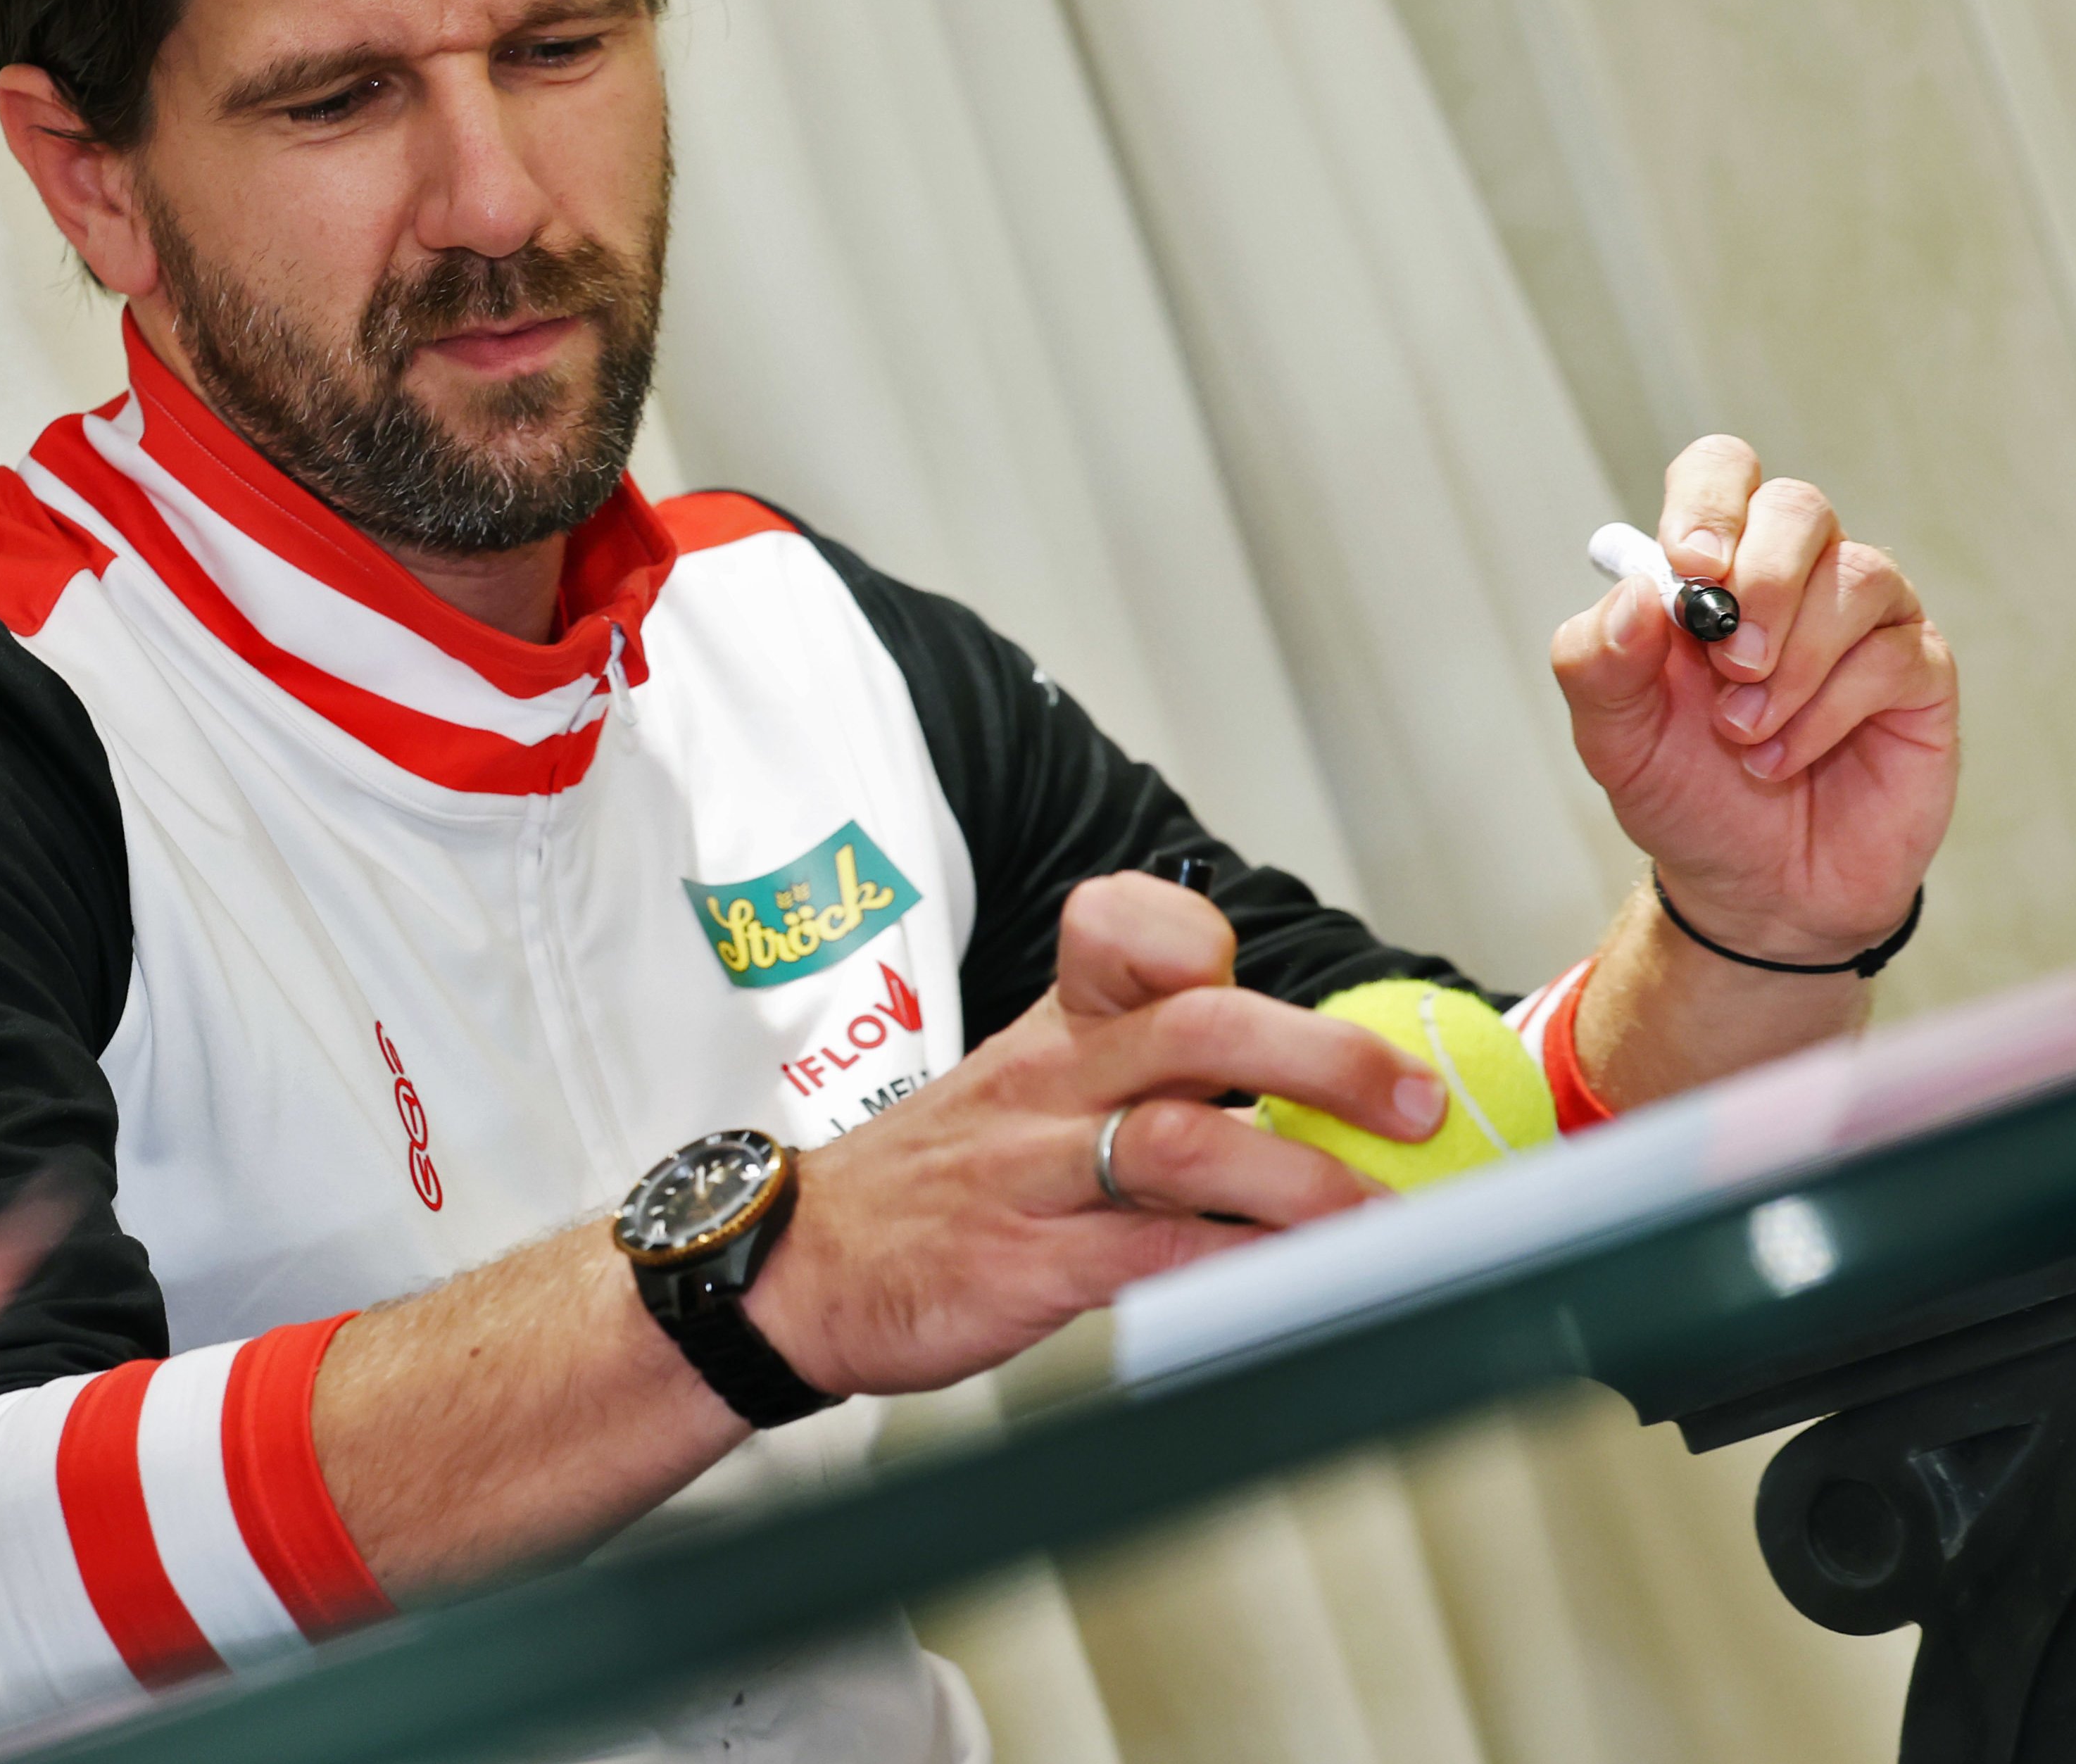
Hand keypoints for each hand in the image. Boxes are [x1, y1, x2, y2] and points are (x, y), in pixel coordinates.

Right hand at [743, 874, 1440, 1399]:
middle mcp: (1050, 1083)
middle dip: (1324, 1058)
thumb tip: (1299, 1089)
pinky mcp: (1031, 1263)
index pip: (1124, 932)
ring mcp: (1037, 1171)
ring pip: (1185, 1142)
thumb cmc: (930, 1179)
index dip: (1199, 936)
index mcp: (1050, 1029)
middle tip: (1415, 1098)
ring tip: (1382, 1210)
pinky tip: (1303, 1281)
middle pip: (1196, 1027)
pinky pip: (1158, 1253)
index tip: (1280, 971)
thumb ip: (1138, 1071)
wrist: (798, 1265)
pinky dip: (1244, 1266)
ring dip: (1304, 1176)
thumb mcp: (1018, 1087)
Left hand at [1551, 436, 1956, 959]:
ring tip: (1744, 735)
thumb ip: (1597, 662)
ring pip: (1856, 576)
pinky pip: (1891, 655)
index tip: (1692, 566)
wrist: (1750, 886)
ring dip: (1792, 662)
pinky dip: (1827, 713)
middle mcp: (1791, 579)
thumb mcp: (1612, 738)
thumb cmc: (1684, 794)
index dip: (1709, 502)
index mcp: (1709, 572)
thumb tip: (1633, 592)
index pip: (1720, 474)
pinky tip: (1784, 759)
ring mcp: (1861, 621)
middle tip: (1727, 663)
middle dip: (1762, 582)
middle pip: (1798, 507)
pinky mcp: (1916, 673)